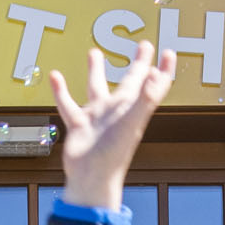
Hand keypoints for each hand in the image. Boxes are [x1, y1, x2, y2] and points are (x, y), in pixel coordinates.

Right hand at [49, 36, 176, 219]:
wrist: (91, 180)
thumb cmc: (114, 154)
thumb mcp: (132, 122)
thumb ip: (145, 98)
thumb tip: (156, 74)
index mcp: (134, 108)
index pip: (154, 85)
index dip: (164, 70)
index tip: (169, 52)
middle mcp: (117, 111)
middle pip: (130, 81)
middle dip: (138, 63)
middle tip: (143, 45)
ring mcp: (98, 117)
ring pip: (97, 88)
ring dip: (97, 70)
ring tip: (94, 51)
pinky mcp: (79, 124)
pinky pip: (68, 103)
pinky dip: (61, 91)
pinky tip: (55, 76)